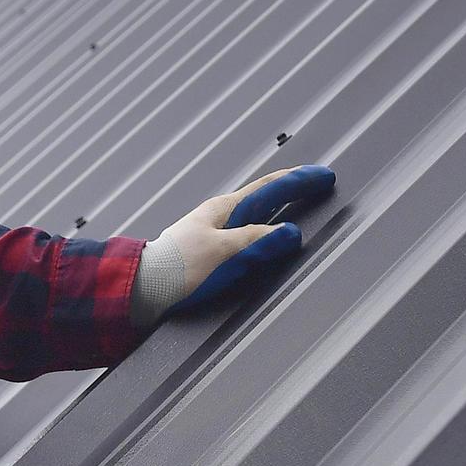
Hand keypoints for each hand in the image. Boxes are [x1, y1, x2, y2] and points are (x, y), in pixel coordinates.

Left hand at [140, 165, 337, 321]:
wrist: (142, 289)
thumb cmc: (177, 269)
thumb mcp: (224, 252)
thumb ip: (259, 241)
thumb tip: (291, 233)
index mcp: (225, 210)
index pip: (271, 188)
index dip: (299, 182)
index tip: (323, 176)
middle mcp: (221, 217)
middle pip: (265, 197)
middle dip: (293, 190)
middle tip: (318, 183)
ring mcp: (216, 234)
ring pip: (257, 215)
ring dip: (280, 207)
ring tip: (298, 203)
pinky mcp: (210, 254)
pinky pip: (248, 236)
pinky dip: (266, 231)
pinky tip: (267, 238)